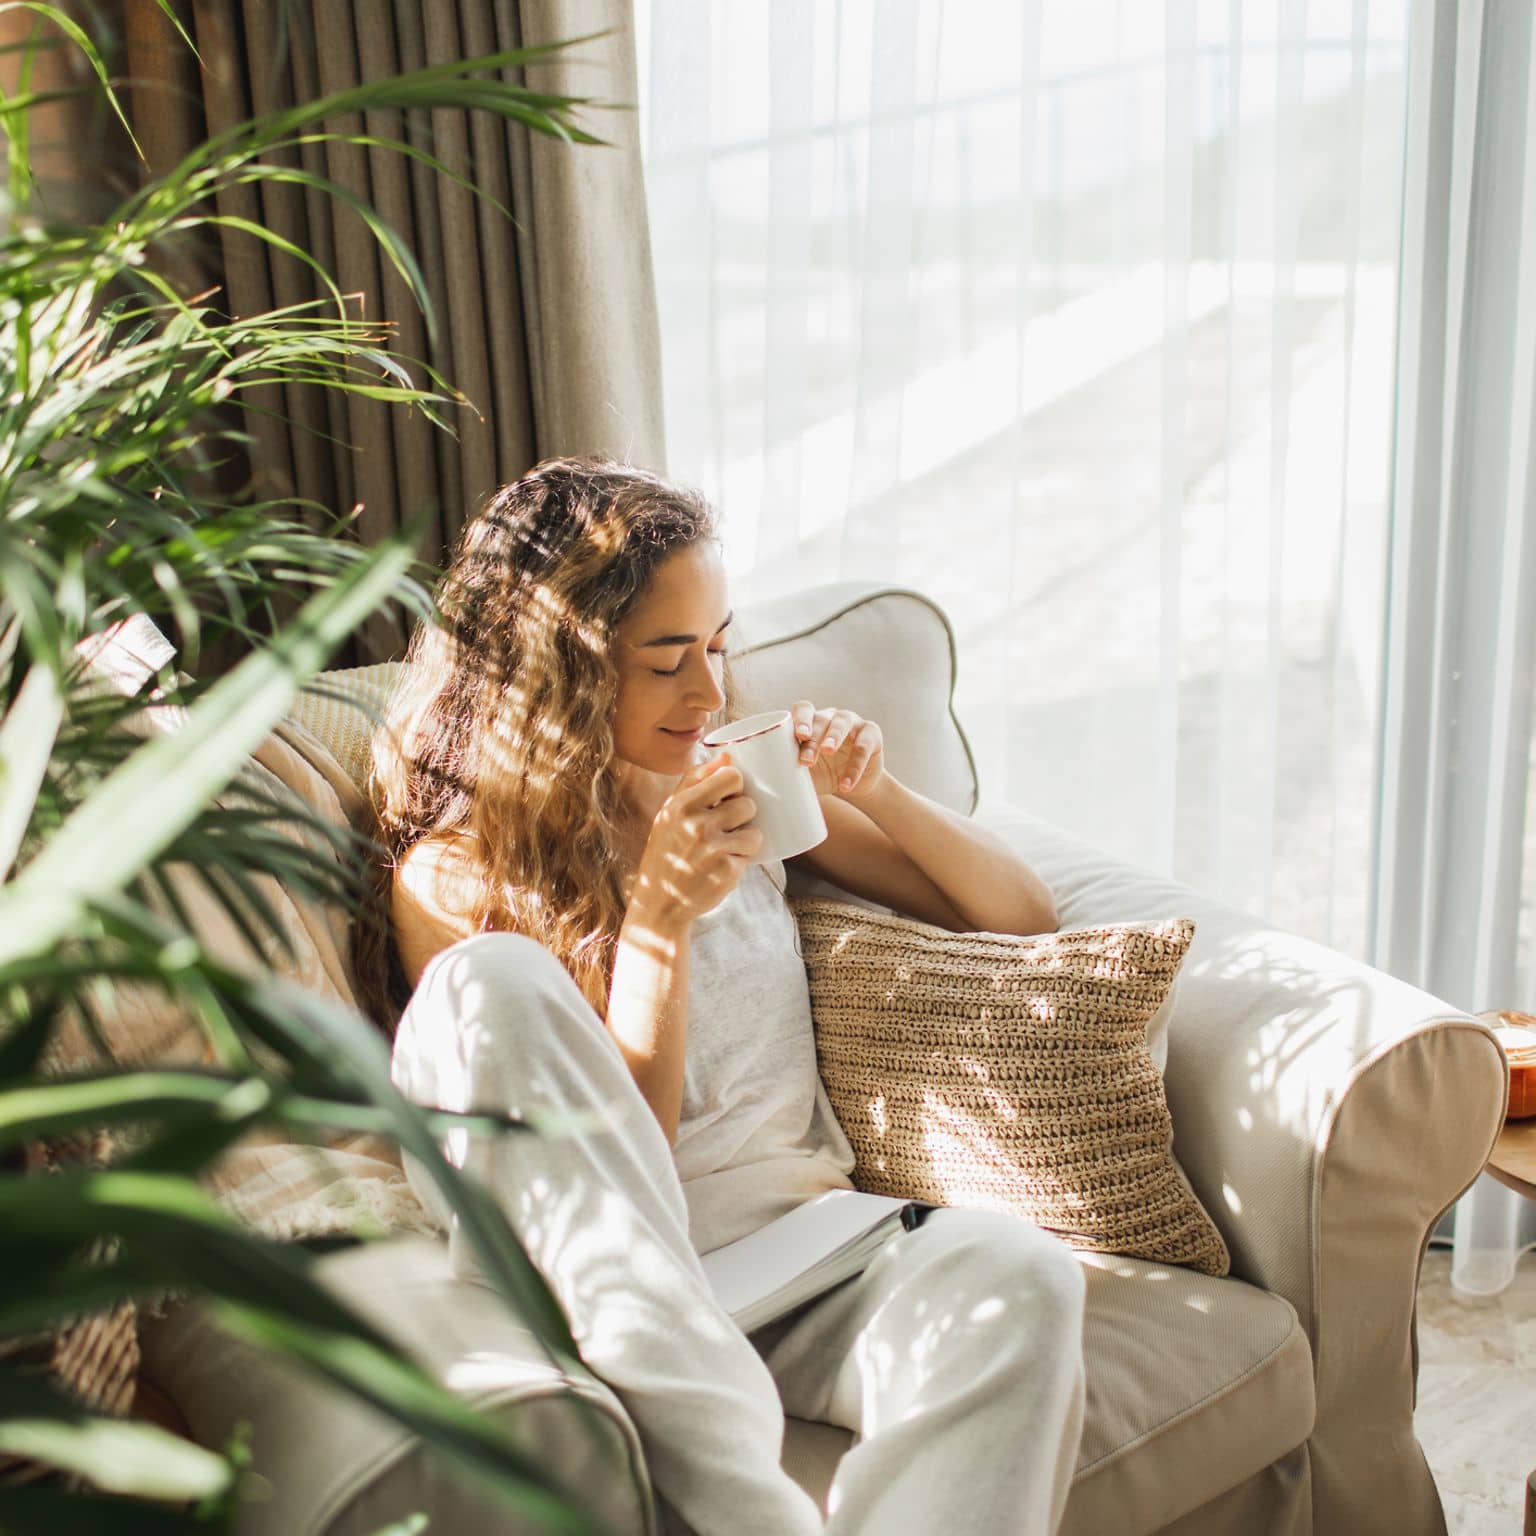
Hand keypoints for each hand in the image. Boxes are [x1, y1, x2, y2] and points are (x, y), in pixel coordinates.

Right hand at [631, 754, 761, 926]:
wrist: (659, 902)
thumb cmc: (667, 851)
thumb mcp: (669, 813)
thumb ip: (695, 780)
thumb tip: (727, 755)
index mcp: (682, 805)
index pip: (731, 776)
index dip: (737, 784)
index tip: (730, 794)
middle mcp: (697, 825)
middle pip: (747, 804)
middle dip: (743, 815)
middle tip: (728, 826)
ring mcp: (713, 849)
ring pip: (755, 832)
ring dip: (747, 839)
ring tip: (728, 847)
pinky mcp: (727, 872)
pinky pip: (750, 856)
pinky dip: (741, 861)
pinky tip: (722, 866)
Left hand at [789, 701, 886, 801]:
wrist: (850, 786)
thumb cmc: (821, 774)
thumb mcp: (804, 773)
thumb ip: (787, 770)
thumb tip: (765, 782)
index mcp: (811, 721)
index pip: (803, 710)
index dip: (800, 719)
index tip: (798, 736)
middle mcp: (831, 717)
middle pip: (821, 719)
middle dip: (813, 738)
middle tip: (807, 759)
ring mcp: (853, 722)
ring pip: (842, 723)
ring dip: (833, 736)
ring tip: (828, 751)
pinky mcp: (872, 734)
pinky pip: (863, 746)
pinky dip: (855, 767)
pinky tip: (846, 784)